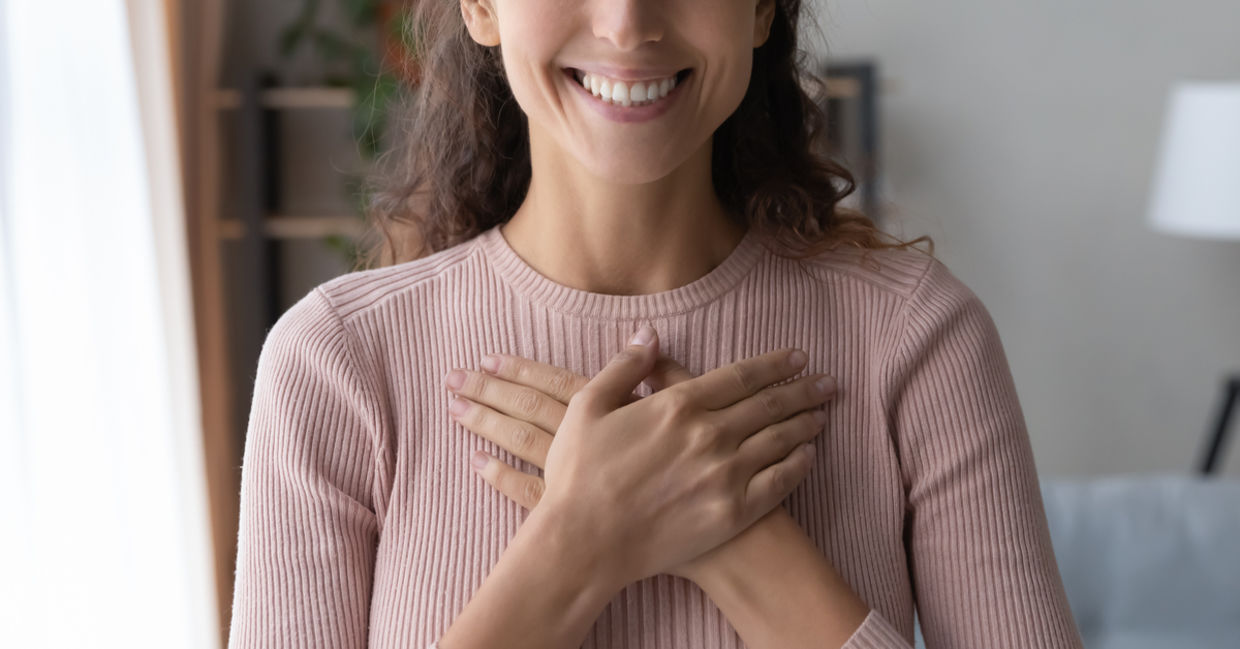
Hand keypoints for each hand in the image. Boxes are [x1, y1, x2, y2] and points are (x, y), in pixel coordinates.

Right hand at [443, 326, 836, 582]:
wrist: (585, 543)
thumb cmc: (579, 474)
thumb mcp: (588, 407)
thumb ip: (624, 367)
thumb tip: (650, 333)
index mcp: (678, 405)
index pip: (741, 375)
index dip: (774, 364)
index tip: (798, 357)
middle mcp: (710, 435)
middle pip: (769, 404)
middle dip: (803, 389)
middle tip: (827, 382)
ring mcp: (725, 474)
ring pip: (779, 440)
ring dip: (805, 424)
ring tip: (823, 413)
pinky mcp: (732, 512)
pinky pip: (778, 483)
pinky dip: (798, 466)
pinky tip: (808, 456)